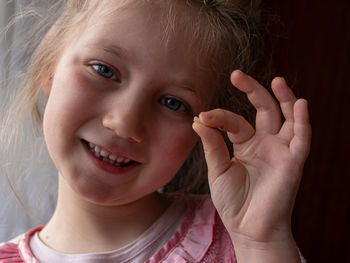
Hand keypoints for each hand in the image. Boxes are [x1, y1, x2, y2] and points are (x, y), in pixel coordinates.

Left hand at [193, 70, 310, 260]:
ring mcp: (280, 151)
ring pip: (287, 118)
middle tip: (236, 74)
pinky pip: (302, 138)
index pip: (234, 122)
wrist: (247, 229)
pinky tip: (298, 103)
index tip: (202, 116)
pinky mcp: (293, 162)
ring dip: (284, 98)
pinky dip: (302, 121)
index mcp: (246, 145)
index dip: (219, 117)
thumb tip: (199, 120)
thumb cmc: (233, 202)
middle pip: (264, 110)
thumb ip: (212, 145)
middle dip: (253, 90)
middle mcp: (265, 143)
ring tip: (276, 80)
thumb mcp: (218, 170)